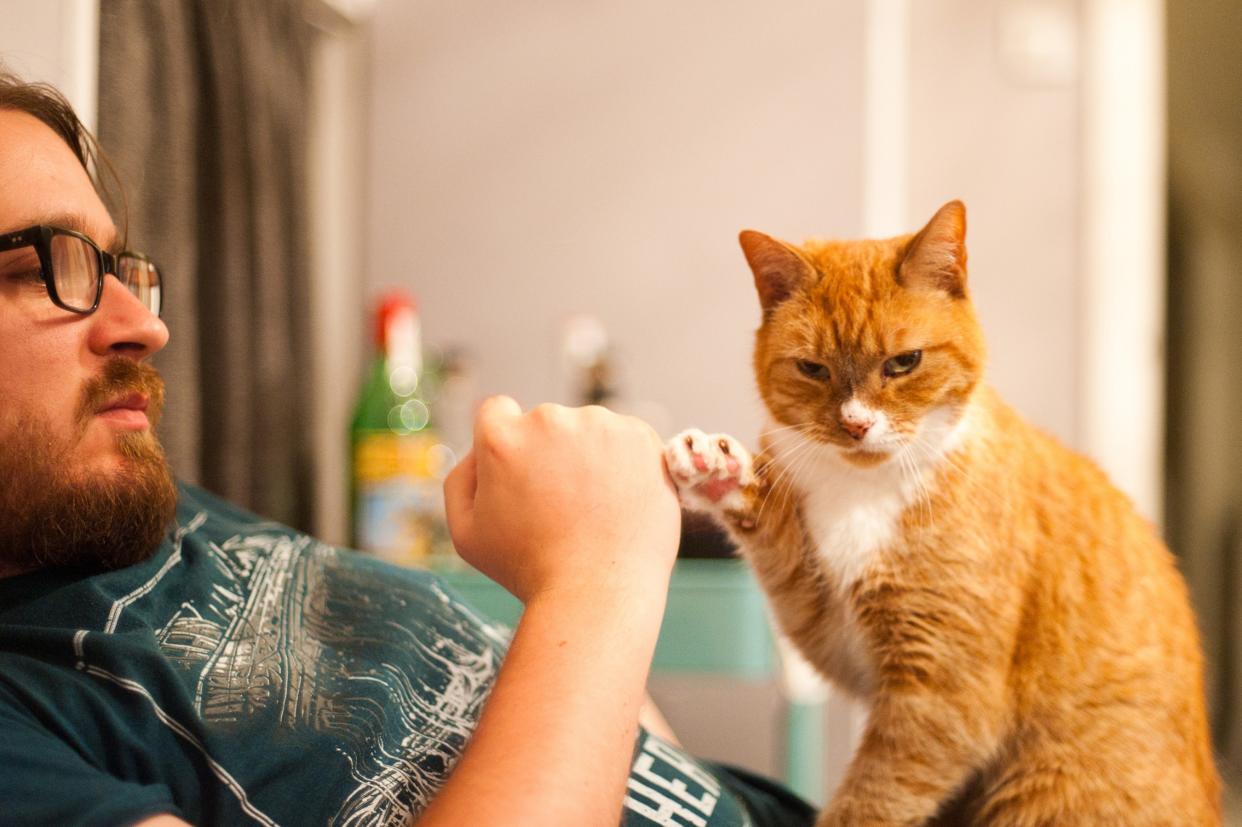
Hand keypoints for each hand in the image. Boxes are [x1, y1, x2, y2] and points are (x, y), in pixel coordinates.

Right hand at [443, 396, 680, 603]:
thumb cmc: (528, 569)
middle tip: (562, 506)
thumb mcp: (466, 533)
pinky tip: (620, 500)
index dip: (508, 447)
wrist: (598, 592)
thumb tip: (479, 449)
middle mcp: (549, 419)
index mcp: (502, 437)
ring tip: (594, 509)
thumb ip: (461, 479)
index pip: (497, 412)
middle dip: (550, 454)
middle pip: (545, 423)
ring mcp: (599, 425)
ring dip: (590, 456)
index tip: (524, 477)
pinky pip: (625, 438)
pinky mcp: (640, 437)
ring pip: (588, 429)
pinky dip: (624, 462)